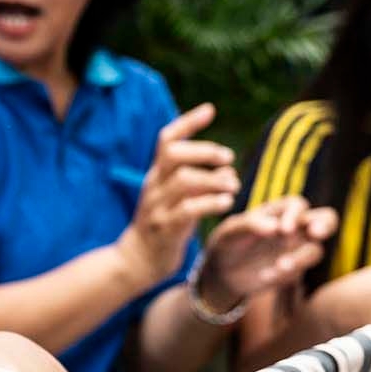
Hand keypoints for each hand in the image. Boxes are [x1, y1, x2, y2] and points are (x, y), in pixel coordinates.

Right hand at [115, 104, 240, 286]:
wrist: (137, 261)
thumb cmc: (164, 225)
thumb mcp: (171, 196)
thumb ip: (190, 177)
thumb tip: (221, 161)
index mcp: (156, 174)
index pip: (167, 139)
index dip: (188, 122)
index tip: (210, 110)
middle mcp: (154, 186)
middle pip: (174, 153)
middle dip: (205, 151)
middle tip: (228, 159)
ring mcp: (157, 207)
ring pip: (185, 180)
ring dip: (215, 179)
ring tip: (233, 186)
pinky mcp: (165, 228)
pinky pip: (189, 210)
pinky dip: (211, 203)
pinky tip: (227, 203)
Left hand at [196, 196, 338, 313]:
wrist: (221, 272)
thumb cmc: (227, 242)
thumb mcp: (231, 230)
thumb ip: (251, 224)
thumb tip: (275, 227)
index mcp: (279, 211)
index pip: (299, 205)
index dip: (296, 215)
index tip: (284, 229)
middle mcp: (295, 228)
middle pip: (327, 219)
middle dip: (325, 225)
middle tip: (315, 232)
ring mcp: (296, 250)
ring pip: (316, 250)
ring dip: (301, 258)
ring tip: (280, 265)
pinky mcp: (293, 272)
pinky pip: (299, 272)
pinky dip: (285, 275)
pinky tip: (265, 276)